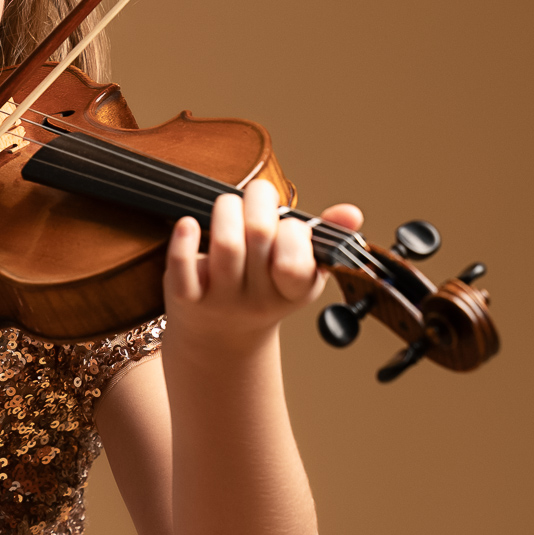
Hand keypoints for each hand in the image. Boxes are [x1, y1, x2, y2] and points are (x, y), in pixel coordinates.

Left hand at [164, 178, 362, 360]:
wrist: (220, 338)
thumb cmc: (264, 288)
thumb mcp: (302, 272)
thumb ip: (326, 239)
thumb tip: (351, 213)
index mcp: (294, 290)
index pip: (297, 258)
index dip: (292, 230)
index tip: (286, 222)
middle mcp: (258, 297)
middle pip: (259, 235)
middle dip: (257, 201)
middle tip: (256, 196)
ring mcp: (222, 298)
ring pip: (225, 244)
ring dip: (226, 210)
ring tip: (228, 206)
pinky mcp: (186, 296)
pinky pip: (182, 267)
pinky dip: (184, 241)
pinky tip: (187, 223)